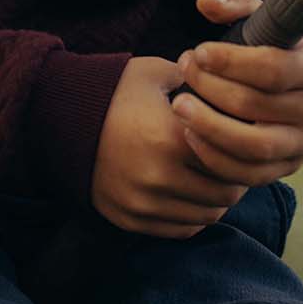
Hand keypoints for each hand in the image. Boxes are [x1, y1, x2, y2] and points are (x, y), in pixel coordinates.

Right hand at [91, 56, 248, 238]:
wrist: (58, 119)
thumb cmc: (112, 91)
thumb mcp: (155, 74)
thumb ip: (197, 80)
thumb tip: (229, 83)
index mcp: (173, 138)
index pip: (234, 160)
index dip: (244, 151)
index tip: (243, 141)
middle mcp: (161, 177)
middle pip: (225, 193)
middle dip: (235, 178)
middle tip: (233, 162)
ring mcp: (144, 203)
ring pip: (207, 215)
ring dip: (215, 198)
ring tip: (212, 178)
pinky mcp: (131, 219)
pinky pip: (180, 229)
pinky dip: (193, 215)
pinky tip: (190, 193)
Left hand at [172, 0, 302, 187]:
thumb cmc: (277, 49)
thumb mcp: (265, 21)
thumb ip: (235, 5)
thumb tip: (205, 3)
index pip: (273, 69)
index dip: (231, 61)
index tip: (198, 52)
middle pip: (256, 106)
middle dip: (210, 87)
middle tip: (183, 69)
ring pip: (254, 146)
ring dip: (209, 127)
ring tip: (179, 105)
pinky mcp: (287, 167)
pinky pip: (249, 174)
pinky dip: (215, 158)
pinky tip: (191, 135)